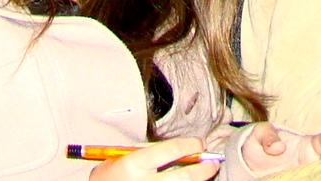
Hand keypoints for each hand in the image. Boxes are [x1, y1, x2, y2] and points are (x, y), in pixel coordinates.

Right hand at [87, 139, 216, 180]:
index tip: (200, 143)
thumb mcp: (119, 158)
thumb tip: (179, 149)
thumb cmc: (107, 178)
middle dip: (204, 168)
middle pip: (185, 176)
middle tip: (213, 162)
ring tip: (206, 174)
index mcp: (134, 165)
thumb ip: (145, 151)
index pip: (172, 150)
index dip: (191, 144)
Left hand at [239, 124, 320, 175]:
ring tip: (304, 177)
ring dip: (314, 178)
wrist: (249, 165)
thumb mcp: (259, 134)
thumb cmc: (259, 144)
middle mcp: (309, 164)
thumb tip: (278, 147)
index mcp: (306, 146)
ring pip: (317, 178)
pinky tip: (291, 180)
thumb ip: (267, 136)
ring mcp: (303, 177)